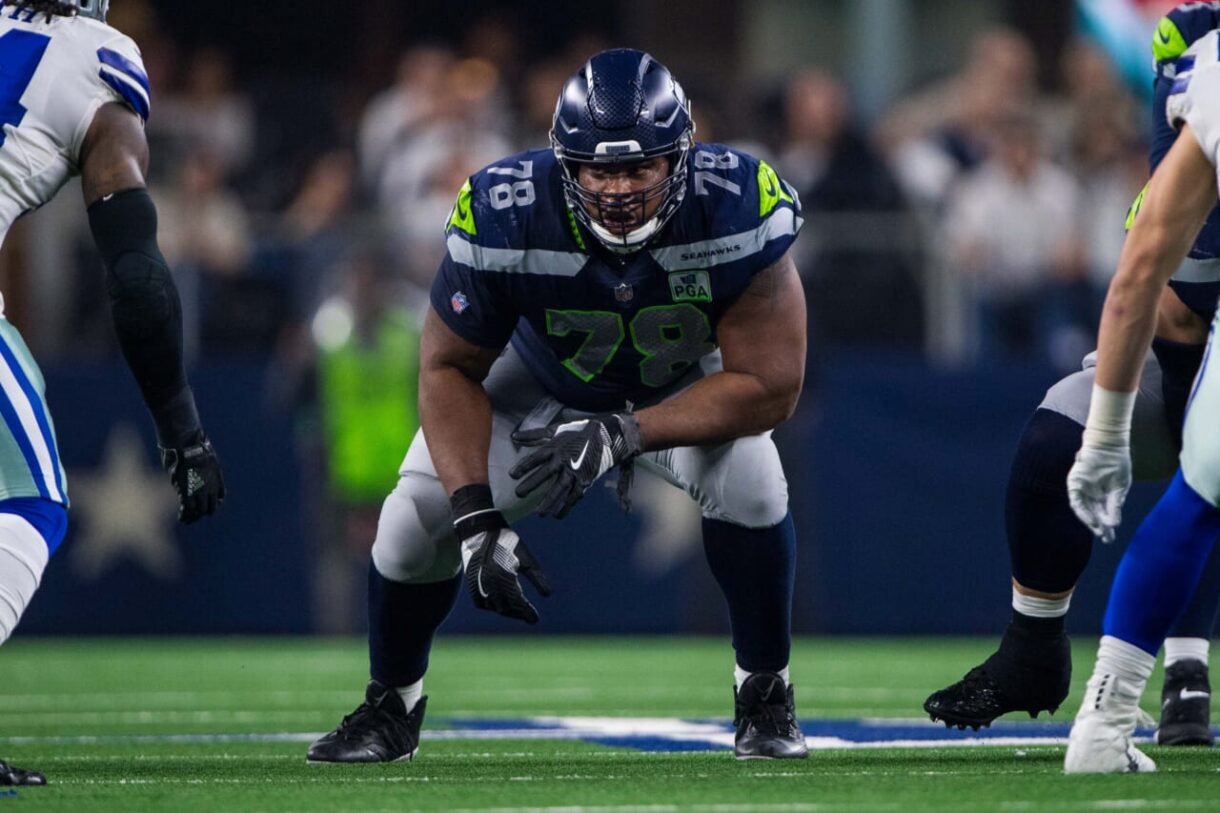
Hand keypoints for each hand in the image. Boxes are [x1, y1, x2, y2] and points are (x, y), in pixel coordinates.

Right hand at [160, 430, 224, 523]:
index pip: (220, 497)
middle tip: (196, 516)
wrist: (190, 449)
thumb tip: (201, 472)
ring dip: (194, 517)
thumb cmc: (195, 450)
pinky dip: (184, 515)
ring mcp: (200, 492)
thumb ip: (205, 468)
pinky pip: (188, 509)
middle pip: (211, 507)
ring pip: (200, 511)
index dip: (215, 502)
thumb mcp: (206, 458)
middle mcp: (211, 489)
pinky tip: (181, 518)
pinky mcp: (188, 494)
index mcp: (217, 480)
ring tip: (187, 520)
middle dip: (204, 512)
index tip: (209, 504)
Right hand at [460, 523, 551, 623]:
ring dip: (506, 610)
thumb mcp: (526, 558)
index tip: (535, 619)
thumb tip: (549, 594)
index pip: (517, 602)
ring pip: (494, 607)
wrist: (480, 531)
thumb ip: (537, 577)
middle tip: (529, 616)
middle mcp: (489, 583)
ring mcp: (478, 585)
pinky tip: (502, 604)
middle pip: (505, 608)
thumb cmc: (506, 542)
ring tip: (518, 610)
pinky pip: (483, 603)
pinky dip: (493, 606)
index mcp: (504, 576)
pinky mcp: (472, 584)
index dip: (527, 612)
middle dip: (518, 613)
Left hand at [510, 413, 641, 517]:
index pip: (536, 458)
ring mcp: (575, 472)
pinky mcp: (585, 481)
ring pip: (561, 489)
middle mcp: (564, 460)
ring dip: (549, 501)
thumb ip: (534, 436)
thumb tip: (513, 436)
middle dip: (532, 484)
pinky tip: (557, 515)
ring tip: (539, 513)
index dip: (524, 466)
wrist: (603, 437)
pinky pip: (574, 496)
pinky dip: (566, 507)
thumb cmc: (575, 434)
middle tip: (519, 494)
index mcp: (555, 447)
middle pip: (546, 474)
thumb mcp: (554, 431)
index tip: (512, 475)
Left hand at [1067, 445, 1131, 543]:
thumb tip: (1114, 524)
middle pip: (1093, 513)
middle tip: (1107, 539)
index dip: (1106, 524)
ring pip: (1084, 509)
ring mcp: (1082, 488)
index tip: (1110, 535)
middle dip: (1099, 526)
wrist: (1109, 445)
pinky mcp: (1074, 483)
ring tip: (1100, 531)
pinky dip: (1083, 512)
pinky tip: (1091, 520)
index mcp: (1102, 494)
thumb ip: (1115, 505)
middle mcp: (1090, 493)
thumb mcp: (1119, 488)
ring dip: (1091, 521)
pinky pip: (1076, 501)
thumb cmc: (1117, 464)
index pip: (1102, 513)